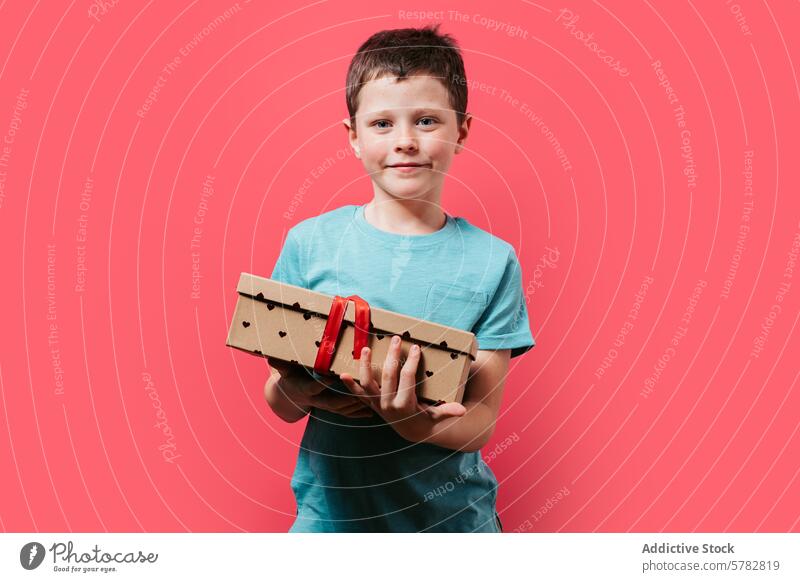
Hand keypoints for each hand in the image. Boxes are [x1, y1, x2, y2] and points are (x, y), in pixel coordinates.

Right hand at [268, 359, 373, 418]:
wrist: (290, 394)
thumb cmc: (290, 377)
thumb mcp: (284, 370)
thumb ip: (281, 364)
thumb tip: (269, 357)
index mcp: (304, 389)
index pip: (312, 387)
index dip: (320, 384)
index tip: (330, 378)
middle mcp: (316, 400)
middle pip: (331, 402)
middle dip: (345, 400)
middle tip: (358, 395)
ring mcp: (325, 405)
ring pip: (341, 409)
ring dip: (355, 407)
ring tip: (369, 403)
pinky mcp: (332, 408)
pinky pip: (345, 413)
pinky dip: (357, 414)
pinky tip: (370, 413)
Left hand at [339, 335, 465, 439]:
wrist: (410, 431)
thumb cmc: (425, 418)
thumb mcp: (436, 415)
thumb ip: (447, 411)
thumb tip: (462, 411)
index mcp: (406, 404)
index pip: (408, 377)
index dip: (412, 362)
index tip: (416, 348)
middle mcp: (388, 404)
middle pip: (388, 375)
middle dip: (393, 356)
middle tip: (397, 339)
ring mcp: (377, 404)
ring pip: (368, 383)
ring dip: (365, 366)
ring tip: (365, 349)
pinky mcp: (370, 404)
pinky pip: (358, 394)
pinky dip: (350, 385)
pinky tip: (342, 374)